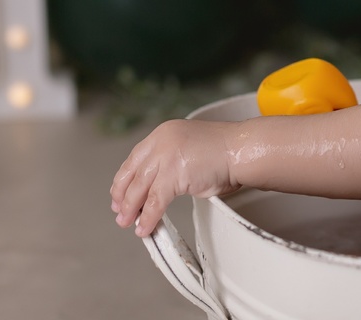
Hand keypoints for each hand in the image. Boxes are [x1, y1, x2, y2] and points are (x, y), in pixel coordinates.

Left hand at [110, 118, 238, 236]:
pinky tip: (146, 228)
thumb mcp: (188, 148)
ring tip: (128, 223)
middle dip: (123, 197)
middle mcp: (161, 142)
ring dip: (131, 210)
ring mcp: (166, 157)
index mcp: (163, 133)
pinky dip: (148, 218)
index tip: (119, 194)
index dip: (124, 180)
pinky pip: (155, 202)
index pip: (134, 159)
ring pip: (139, 189)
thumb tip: (155, 189)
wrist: (242, 149)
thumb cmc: (224, 151)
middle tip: (120, 213)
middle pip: (132, 174)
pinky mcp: (173, 175)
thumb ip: (169, 162)